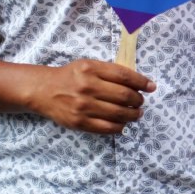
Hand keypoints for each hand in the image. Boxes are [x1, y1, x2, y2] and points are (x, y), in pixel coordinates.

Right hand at [25, 59, 155, 133]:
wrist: (43, 90)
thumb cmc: (71, 76)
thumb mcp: (88, 65)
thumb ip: (110, 71)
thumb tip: (138, 82)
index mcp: (91, 69)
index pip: (124, 76)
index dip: (142, 82)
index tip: (151, 86)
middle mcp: (87, 87)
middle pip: (124, 96)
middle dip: (139, 100)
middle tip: (141, 101)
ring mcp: (83, 106)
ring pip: (119, 113)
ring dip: (133, 115)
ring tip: (137, 113)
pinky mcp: (79, 122)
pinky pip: (107, 128)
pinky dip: (120, 127)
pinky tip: (123, 123)